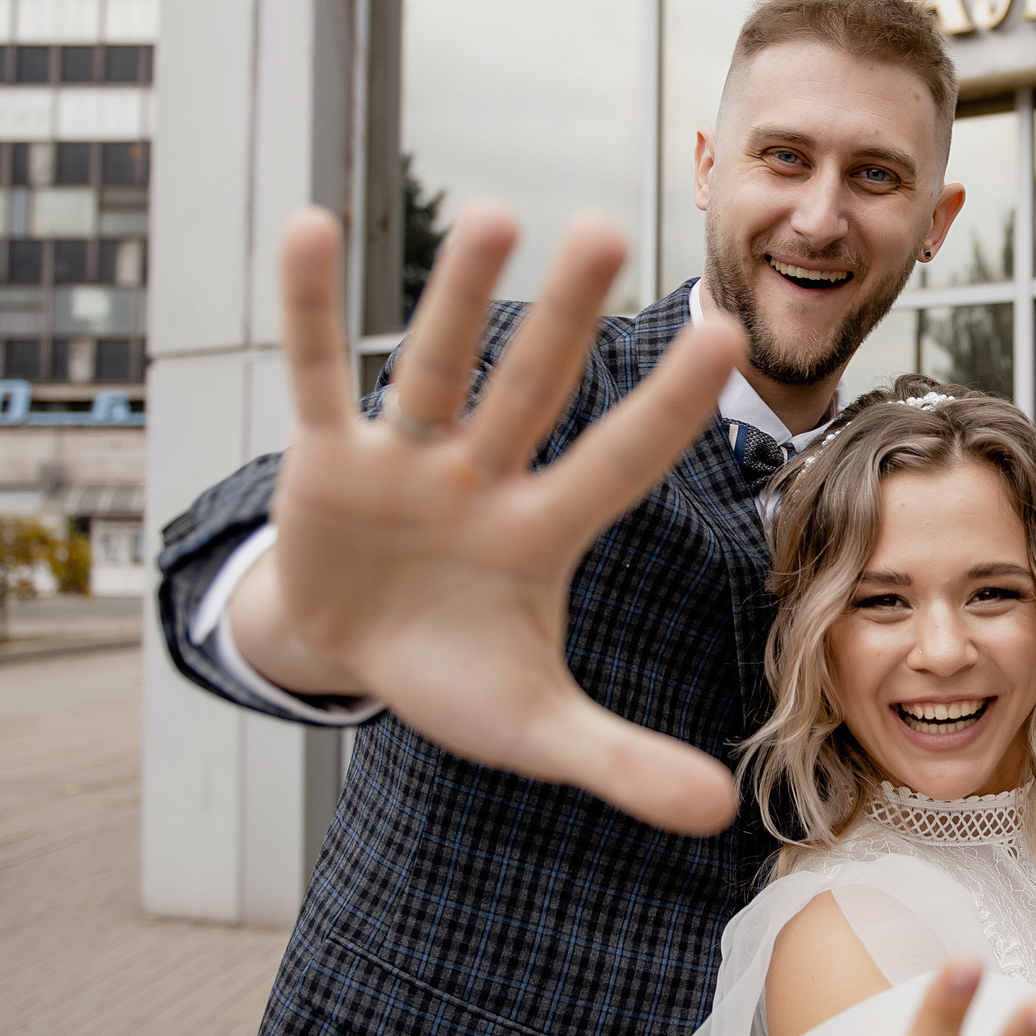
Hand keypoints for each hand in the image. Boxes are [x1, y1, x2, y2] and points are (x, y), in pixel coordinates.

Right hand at [228, 205, 745, 835]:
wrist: (349, 654)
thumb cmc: (455, 675)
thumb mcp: (535, 729)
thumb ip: (623, 762)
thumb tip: (724, 817)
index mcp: (541, 534)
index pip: (617, 462)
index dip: (664, 408)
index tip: (724, 336)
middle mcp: (481, 478)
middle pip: (530, 391)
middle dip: (564, 320)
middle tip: (606, 230)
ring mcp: (403, 462)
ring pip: (433, 370)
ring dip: (456, 297)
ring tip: (492, 217)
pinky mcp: (324, 459)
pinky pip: (317, 376)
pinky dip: (311, 309)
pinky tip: (316, 227)